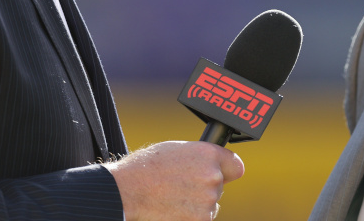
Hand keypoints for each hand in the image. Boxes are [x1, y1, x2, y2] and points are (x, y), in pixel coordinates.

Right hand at [106, 140, 244, 220]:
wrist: (127, 191)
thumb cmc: (146, 168)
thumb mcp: (178, 149)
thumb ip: (200, 158)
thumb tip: (212, 165)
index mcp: (208, 154)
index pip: (236, 166)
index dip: (226, 170)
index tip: (220, 173)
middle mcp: (212, 176)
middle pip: (218, 186)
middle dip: (203, 188)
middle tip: (180, 186)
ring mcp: (207, 201)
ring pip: (209, 205)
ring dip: (196, 205)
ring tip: (172, 197)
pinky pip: (201, 219)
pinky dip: (189, 217)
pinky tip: (172, 209)